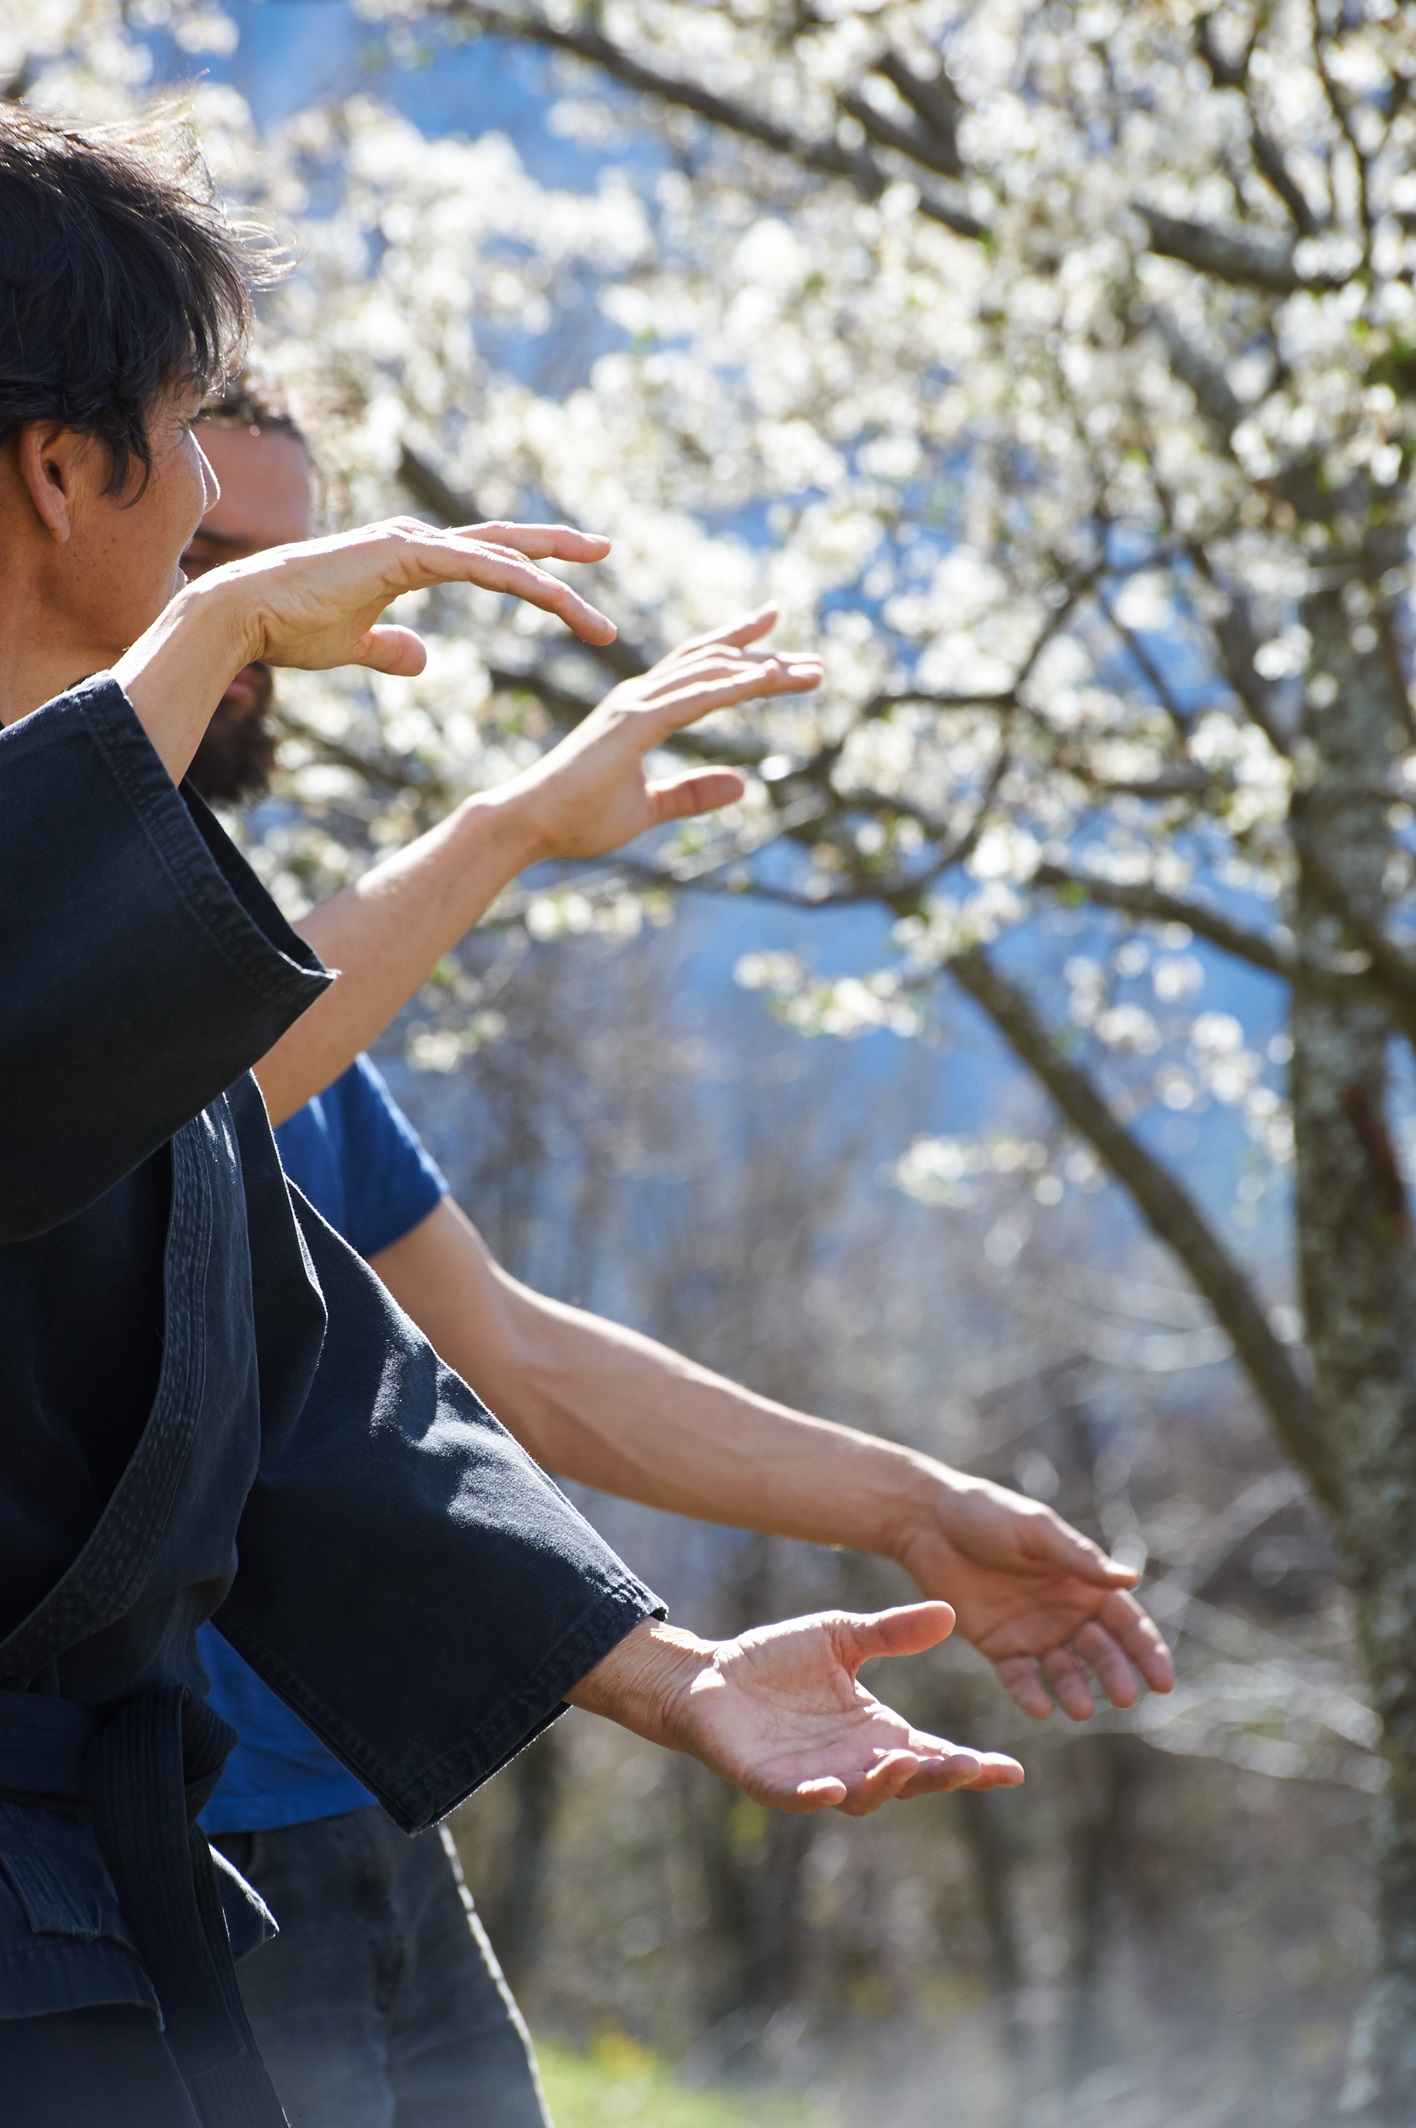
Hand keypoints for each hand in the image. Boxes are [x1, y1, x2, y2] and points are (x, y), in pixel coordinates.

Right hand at [195, 517, 617, 674]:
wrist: (244, 615)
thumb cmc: (290, 629)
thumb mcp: (355, 647)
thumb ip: (393, 650)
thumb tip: (425, 659)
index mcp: (411, 558)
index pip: (488, 555)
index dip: (532, 561)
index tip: (574, 575)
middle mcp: (418, 541)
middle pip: (506, 545)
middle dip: (559, 551)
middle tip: (608, 552)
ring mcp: (412, 543)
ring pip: (502, 559)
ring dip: (555, 587)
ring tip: (599, 620)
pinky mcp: (402, 555)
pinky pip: (477, 566)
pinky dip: (518, 580)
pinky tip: (554, 596)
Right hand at [506, 604, 821, 860]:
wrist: (529, 823)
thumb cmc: (577, 817)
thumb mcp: (649, 808)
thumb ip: (691, 794)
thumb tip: (743, 785)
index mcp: (641, 710)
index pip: (700, 671)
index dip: (741, 653)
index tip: (779, 641)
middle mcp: (640, 697)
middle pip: (713, 663)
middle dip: (766, 657)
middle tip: (814, 662)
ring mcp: (636, 706)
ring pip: (712, 674)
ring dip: (764, 670)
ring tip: (809, 672)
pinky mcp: (634, 724)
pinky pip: (695, 699)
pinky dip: (734, 686)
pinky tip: (768, 680)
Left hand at [570, 1604, 1022, 1815]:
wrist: (708, 1674)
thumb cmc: (776, 1660)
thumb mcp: (843, 1637)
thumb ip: (893, 1632)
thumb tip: (951, 1610)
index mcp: (875, 1731)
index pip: (933, 1754)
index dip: (971, 1766)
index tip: (1012, 1771)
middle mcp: (853, 1763)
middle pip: (908, 1782)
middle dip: (939, 1779)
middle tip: (970, 1768)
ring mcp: (814, 1777)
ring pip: (860, 1796)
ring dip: (883, 1784)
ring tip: (900, 1761)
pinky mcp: (771, 1781)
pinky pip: (797, 1797)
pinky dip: (815, 1795)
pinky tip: (830, 1788)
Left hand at [894, 1476, 1174, 1719]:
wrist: (928, 1521)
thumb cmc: (989, 1515)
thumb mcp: (1036, 1532)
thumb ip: (1079, 1559)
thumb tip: (1132, 1578)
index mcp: (1083, 1582)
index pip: (1126, 1623)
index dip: (1147, 1652)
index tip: (1164, 1681)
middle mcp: (1064, 1612)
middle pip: (1101, 1652)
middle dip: (1115, 1675)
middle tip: (1125, 1698)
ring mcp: (1032, 1632)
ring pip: (1064, 1670)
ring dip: (1076, 1690)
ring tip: (1080, 1707)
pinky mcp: (998, 1646)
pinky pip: (1019, 1676)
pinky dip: (1030, 1692)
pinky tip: (1040, 1706)